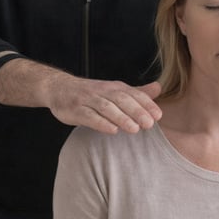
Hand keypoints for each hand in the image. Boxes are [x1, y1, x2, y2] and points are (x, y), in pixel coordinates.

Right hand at [46, 75, 162, 134]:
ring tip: (134, 129)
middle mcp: (102, 91)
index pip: (133, 94)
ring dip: (121, 118)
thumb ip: (136, 92)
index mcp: (113, 87)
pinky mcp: (75, 109)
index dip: (146, 104)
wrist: (59, 88)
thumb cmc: (91, 93)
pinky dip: (101, 123)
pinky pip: (89, 116)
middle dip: (136, 111)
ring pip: (106, 107)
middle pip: (121, 99)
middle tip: (149, 124)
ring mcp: (87, 100)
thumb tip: (159, 88)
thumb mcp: (114, 90)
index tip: (158, 116)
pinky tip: (112, 130)